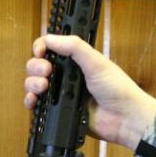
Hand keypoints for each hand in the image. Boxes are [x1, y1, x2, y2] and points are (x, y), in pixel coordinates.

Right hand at [23, 34, 155, 148]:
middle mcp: (66, 75)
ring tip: (43, 87)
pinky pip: (37, 105)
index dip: (41, 47)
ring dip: (32, 83)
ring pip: (34, 84)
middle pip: (38, 65)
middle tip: (46, 72)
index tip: (40, 52)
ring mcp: (61, 93)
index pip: (50, 48)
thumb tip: (50, 38)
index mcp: (76, 60)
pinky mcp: (59, 110)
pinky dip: (31, 101)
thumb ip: (74, 47)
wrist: (124, 118)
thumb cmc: (117, 89)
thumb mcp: (97, 62)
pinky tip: (34, 100)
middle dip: (36, 66)